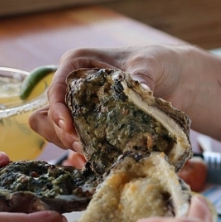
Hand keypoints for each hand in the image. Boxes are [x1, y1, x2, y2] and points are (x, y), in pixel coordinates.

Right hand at [29, 45, 198, 151]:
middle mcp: (72, 86)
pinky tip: (93, 159)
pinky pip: (72, 142)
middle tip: (82, 146)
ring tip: (90, 154)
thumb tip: (141, 89)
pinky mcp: (89, 125)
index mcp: (78, 63)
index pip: (56, 87)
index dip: (57, 108)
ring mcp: (78, 107)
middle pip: (48, 113)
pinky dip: (79, 152)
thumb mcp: (150, 63)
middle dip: (61, 132)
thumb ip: (142, 75)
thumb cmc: (156, 62)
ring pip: (55, 130)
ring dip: (68, 144)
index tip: (68, 126)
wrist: (172, 79)